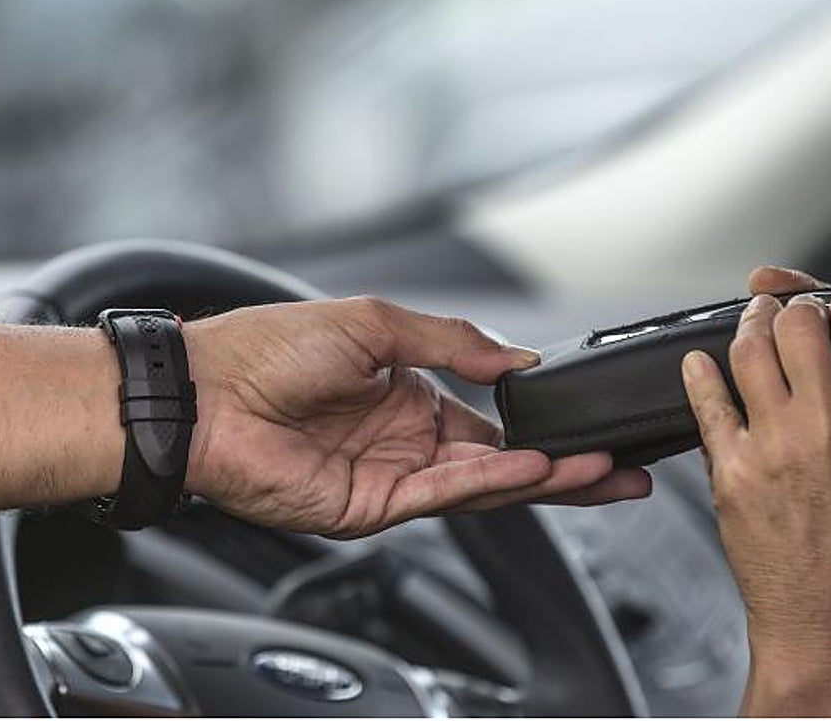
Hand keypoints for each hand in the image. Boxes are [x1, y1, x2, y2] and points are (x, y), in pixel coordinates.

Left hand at [182, 297, 650, 537]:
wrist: (204, 391)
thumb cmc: (271, 348)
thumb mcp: (377, 323)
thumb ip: (453, 343)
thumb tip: (518, 357)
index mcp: (408, 394)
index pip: (493, 420)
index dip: (541, 424)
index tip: (588, 420)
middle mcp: (407, 440)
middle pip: (503, 462)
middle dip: (566, 468)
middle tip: (625, 468)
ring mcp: (391, 476)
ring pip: (483, 486)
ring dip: (544, 479)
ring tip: (601, 469)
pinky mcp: (370, 507)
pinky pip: (442, 495)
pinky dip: (491, 482)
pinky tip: (532, 468)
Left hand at [681, 274, 830, 714]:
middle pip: (798, 324)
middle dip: (789, 305)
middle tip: (783, 308)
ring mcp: (775, 445)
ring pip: (748, 349)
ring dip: (746, 324)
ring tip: (748, 320)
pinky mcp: (731, 469)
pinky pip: (707, 401)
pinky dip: (698, 373)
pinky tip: (697, 363)